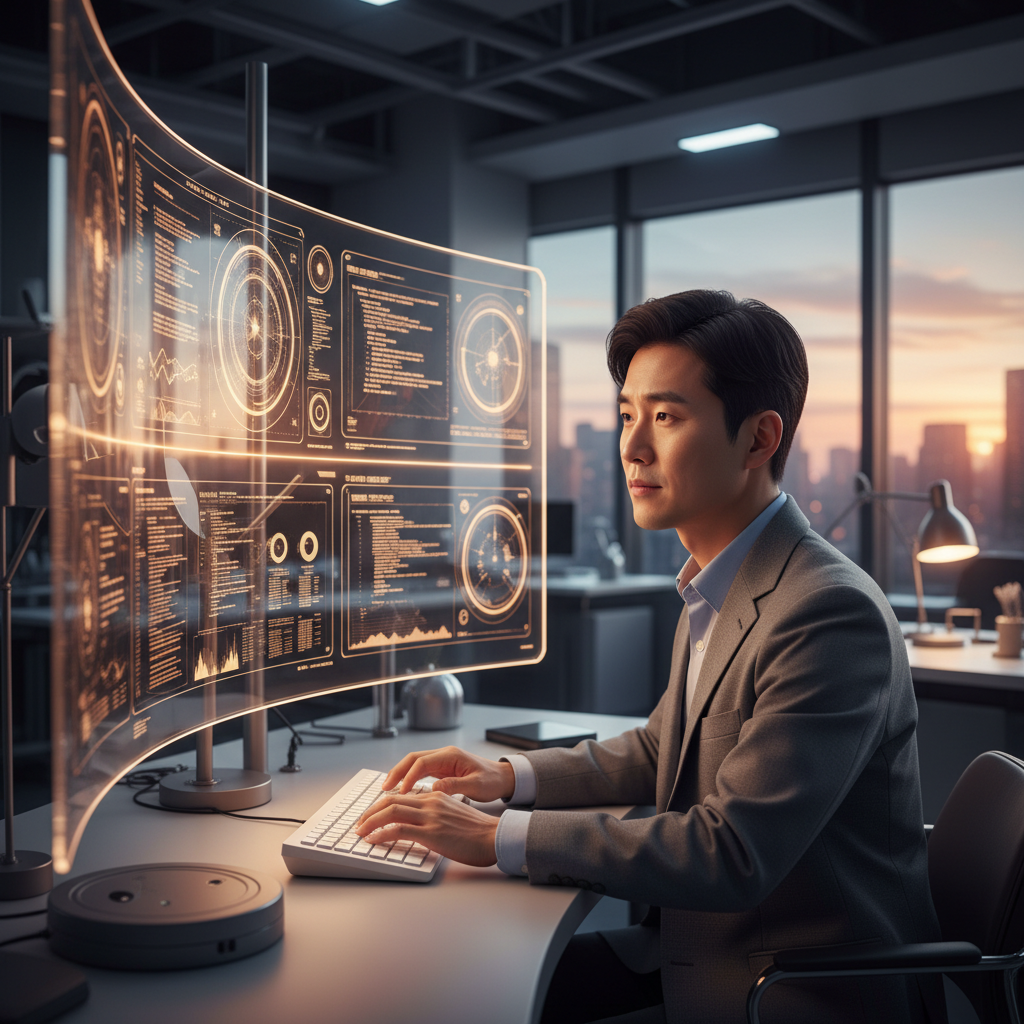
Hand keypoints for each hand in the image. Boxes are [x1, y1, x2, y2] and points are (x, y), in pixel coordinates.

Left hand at [354, 791, 498, 867]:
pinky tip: (373, 840)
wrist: (493, 837)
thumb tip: (419, 820)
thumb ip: (435, 812)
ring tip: (360, 831)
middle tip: (360, 822)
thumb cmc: (476, 831)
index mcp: (435, 796)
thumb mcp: (453, 813)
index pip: (401, 796)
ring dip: (370, 822)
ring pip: (391, 812)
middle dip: (370, 812)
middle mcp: (430, 802)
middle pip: (391, 800)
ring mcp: (430, 817)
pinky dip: (381, 834)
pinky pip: (398, 830)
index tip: (371, 814)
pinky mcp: (431, 834)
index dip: (381, 805)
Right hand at [380, 745, 514, 802]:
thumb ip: (455, 785)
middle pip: (413, 759)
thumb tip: (435, 789)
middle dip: (397, 772)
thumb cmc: (492, 781)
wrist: (503, 777)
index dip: (408, 776)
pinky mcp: (443, 768)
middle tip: (384, 788)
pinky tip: (403, 789)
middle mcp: (444, 755)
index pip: (422, 762)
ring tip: (388, 788)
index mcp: (451, 756)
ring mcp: (443, 761)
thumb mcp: (476, 785)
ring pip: (415, 764)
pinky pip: (421, 770)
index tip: (400, 792)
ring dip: (401, 774)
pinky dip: (409, 778)